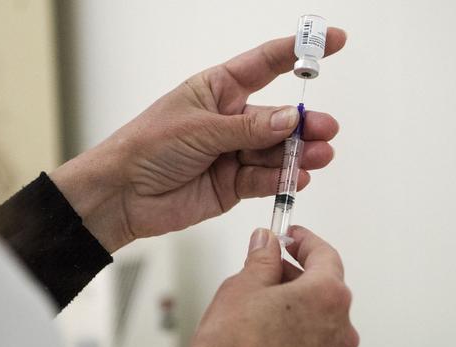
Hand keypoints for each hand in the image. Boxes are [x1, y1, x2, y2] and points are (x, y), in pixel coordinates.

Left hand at [50, 30, 345, 251]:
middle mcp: (229, 120)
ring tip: (318, 155)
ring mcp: (232, 153)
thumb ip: (246, 128)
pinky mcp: (232, 185)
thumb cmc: (146, 147)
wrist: (122, 194)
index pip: (264, 65)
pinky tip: (297, 177)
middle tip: (324, 129)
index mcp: (217, 90)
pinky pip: (264, 179)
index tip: (333, 42)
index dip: (298, 52)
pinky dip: (281, 179)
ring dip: (298, 154)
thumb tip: (288, 120)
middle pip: (277, 117)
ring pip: (275, 150)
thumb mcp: (198, 128)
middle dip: (303, 123)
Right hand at [168, 227, 357, 346]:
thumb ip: (263, 258)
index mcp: (326, 296)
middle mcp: (341, 330)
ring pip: (320, 324)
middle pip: (324, 290)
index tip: (290, 235)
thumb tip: (268, 241)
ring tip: (260, 317)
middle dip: (296, 278)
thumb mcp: (241, 286)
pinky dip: (298, 344)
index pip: (325, 255)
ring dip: (297, 314)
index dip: (304, 240)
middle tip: (266, 274)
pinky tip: (268, 345)